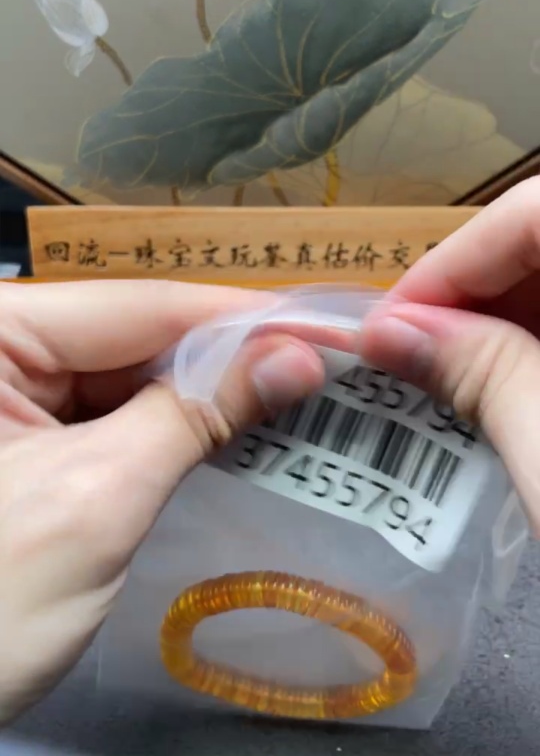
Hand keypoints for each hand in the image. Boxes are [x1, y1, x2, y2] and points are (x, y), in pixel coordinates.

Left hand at [0, 280, 322, 723]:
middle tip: (324, 367)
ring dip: (204, 392)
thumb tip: (297, 356)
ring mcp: (5, 392)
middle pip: (132, 335)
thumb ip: (196, 415)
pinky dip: (167, 426)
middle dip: (227, 357)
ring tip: (295, 393)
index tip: (327, 327)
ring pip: (124, 375)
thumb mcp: (99, 500)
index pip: (137, 305)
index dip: (240, 316)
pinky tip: (228, 427)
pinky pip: (106, 413)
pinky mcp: (19, 436)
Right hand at [361, 179, 539, 534]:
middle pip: (538, 239)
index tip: (389, 325)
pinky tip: (497, 388)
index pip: (535, 210)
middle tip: (403, 356)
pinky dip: (528, 347)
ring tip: (441, 378)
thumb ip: (485, 377)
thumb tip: (386, 331)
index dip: (455, 257)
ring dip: (494, 321)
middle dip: (466, 294)